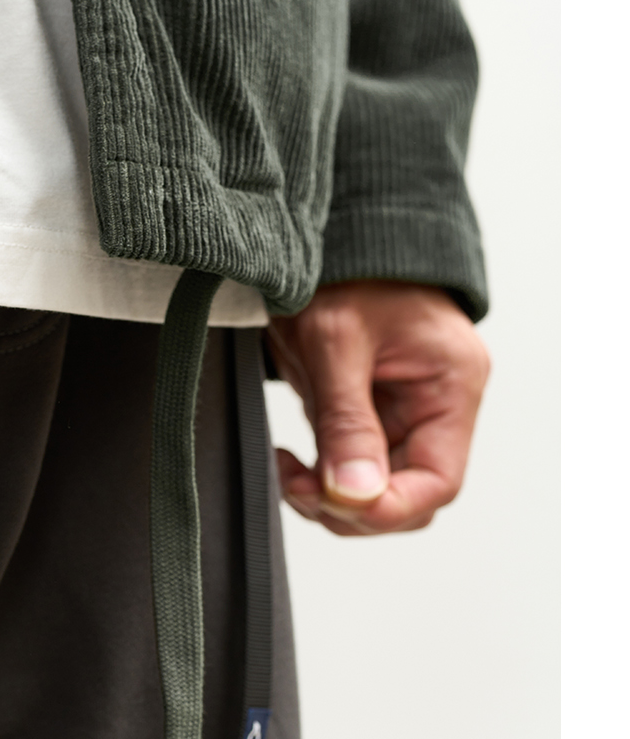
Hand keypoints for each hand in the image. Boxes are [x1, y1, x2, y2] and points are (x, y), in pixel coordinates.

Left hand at [265, 281, 489, 535]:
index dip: (386, 508)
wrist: (334, 230)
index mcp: (451, 385)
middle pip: (410, 495)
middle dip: (353, 507)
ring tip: (287, 472)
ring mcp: (406, 411)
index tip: (331, 500)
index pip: (437, 481)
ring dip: (332, 498)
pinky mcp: (372, 412)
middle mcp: (438, 405)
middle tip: (296, 484)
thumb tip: (354, 495)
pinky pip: (356, 467)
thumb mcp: (336, 341)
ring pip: (380, 489)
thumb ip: (346, 422)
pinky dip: (323, 478)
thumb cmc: (344, 268)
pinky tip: (291, 463)